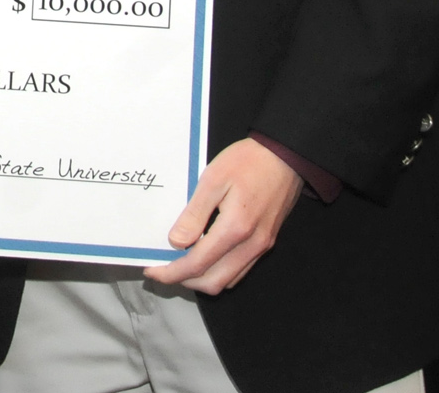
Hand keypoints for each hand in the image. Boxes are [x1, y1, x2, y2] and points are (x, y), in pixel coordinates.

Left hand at [143, 137, 303, 293]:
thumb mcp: (213, 180)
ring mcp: (261, 246)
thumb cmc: (248, 162)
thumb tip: (176, 242)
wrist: (285, 156)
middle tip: (163, 270)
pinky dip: (219, 271)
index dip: (172, 272)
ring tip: (180, 264)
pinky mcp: (266, 242)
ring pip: (228, 280)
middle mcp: (251, 245)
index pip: (198, 264)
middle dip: (184, 281)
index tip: (153, 271)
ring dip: (202, 279)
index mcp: (235, 229)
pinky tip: (205, 256)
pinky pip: (240, 269)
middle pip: (214, 282)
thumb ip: (194, 214)